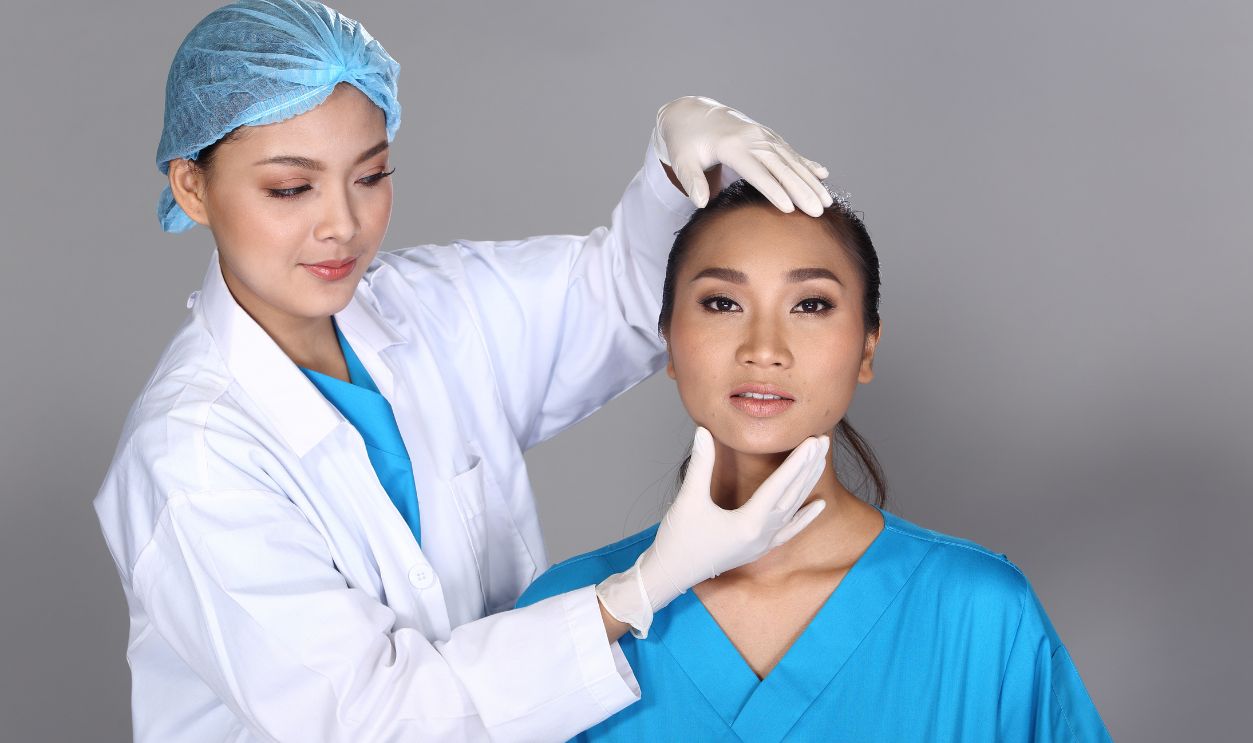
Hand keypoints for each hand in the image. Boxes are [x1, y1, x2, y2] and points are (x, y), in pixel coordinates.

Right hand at [596, 427, 828, 636]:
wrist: (670, 575)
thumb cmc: (678, 540)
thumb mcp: (688, 499)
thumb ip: (700, 464)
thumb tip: (703, 431)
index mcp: (748, 524)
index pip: (779, 486)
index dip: (796, 462)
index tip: (812, 442)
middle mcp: (761, 536)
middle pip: (792, 496)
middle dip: (808, 468)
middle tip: (822, 441)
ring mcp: (762, 545)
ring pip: (793, 510)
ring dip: (807, 485)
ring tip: (820, 461)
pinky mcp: (757, 549)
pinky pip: (789, 531)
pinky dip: (804, 518)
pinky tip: (819, 505)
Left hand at [651, 96, 832, 216]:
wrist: (691, 113)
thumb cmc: (685, 141)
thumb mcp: (681, 159)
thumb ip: (691, 180)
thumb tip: (700, 202)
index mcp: (732, 146)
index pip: (757, 172)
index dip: (773, 190)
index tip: (790, 208)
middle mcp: (752, 139)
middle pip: (781, 168)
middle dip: (801, 190)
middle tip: (818, 211)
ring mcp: (763, 136)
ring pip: (791, 161)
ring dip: (810, 181)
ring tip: (826, 200)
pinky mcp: (767, 137)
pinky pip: (791, 152)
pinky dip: (807, 164)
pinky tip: (823, 174)